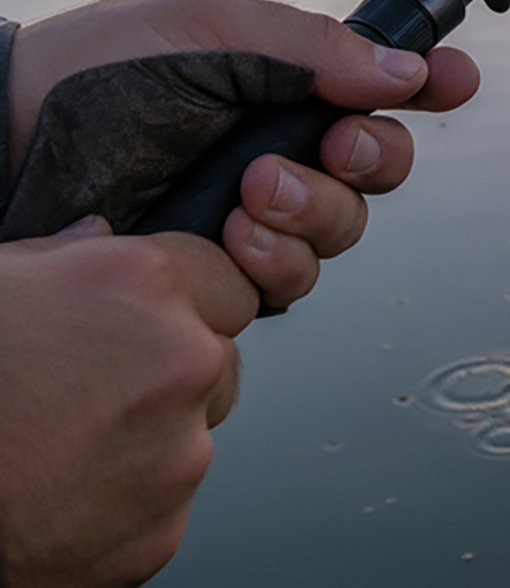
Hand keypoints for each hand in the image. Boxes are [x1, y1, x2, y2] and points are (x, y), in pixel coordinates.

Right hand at [0, 218, 256, 587]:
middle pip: (220, 360)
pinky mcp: (159, 531)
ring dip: (153, 439)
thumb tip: (98, 235)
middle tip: (97, 391)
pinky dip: (128, 506)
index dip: (192, 303)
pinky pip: (166, 505)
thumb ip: (68, 253)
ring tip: (69, 447)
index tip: (155, 322)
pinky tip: (67, 496)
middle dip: (177, 373)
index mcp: (149, 285)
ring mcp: (177, 453)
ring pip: (195, 434)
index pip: (228, 283)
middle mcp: (184, 361)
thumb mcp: (0, 282)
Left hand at [7, 0, 479, 306]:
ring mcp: (248, 209)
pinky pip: (291, 279)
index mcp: (276, 74)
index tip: (456, 82)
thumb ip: (313, 47)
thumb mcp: (206, 29)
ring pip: (343, 228)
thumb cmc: (84, 78)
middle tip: (333, 147)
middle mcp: (273, 141)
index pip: (375, 79)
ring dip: (315, 211)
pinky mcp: (218, 271)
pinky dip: (276, 258)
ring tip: (255, 194)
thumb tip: (406, 72)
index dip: (428, 82)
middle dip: (370, 157)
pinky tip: (233, 236)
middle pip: (378, 163)